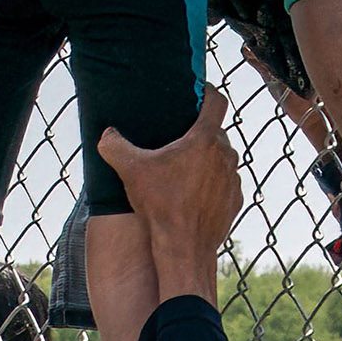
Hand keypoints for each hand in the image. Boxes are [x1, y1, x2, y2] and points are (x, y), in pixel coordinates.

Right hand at [100, 87, 242, 304]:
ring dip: (205, 159)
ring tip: (182, 169)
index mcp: (204, 139)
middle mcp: (225, 155)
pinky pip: (224, 182)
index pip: (216, 100)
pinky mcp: (235, 199)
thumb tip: (106, 134)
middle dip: (198, 132)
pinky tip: (192, 192)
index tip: (196, 91)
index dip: (207, 91)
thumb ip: (114, 146)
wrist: (184, 249)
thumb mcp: (131, 172)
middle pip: (215, 131)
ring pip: (221, 157)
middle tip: (176, 140)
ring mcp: (233, 178)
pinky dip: (211, 182)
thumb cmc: (161, 206)